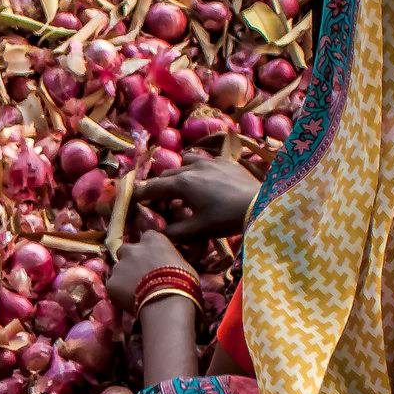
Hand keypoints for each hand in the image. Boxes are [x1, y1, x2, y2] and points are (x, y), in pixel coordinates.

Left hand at [109, 231, 192, 311]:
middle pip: (126, 250)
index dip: (149, 249)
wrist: (166, 302)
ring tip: (135, 292)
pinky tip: (129, 302)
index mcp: (153, 240)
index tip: (153, 259)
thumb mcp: (183, 264)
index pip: (148, 237)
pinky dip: (119, 293)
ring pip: (119, 269)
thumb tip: (169, 264)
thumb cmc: (183, 282)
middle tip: (139, 275)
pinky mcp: (111, 283)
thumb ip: (170, 259)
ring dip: (124, 278)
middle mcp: (133, 249)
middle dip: (131, 260)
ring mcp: (119, 265)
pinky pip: (114, 286)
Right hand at [136, 155, 261, 241]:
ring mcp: (209, 161)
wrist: (260, 204)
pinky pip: (203, 160)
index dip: (140, 195)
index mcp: (181, 184)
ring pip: (184, 163)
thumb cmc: (226, 219)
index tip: (133, 201)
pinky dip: (197, 168)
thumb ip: (173, 232)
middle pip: (166, 175)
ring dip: (178, 174)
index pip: (152, 188)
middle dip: (159, 187)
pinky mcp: (225, 161)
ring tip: (181, 187)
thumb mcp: (197, 231)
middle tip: (159, 202)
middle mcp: (192, 167)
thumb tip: (155, 233)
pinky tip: (204, 179)